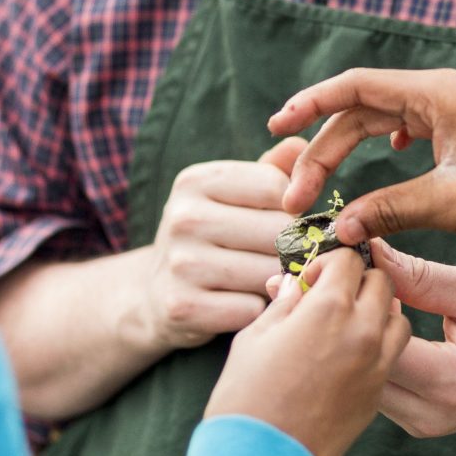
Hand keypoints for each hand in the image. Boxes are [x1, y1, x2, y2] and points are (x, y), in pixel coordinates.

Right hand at [137, 138, 308, 350]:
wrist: (155, 294)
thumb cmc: (211, 238)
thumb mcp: (233, 196)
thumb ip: (271, 170)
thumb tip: (299, 144)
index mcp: (195, 181)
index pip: (276, 188)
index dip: (292, 211)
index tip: (282, 224)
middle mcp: (182, 217)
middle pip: (277, 232)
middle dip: (291, 250)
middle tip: (282, 259)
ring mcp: (179, 263)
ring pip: (269, 273)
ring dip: (277, 282)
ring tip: (264, 281)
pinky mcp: (181, 306)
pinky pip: (251, 309)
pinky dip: (256, 311)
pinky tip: (241, 304)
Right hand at [207, 250, 412, 455]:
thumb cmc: (245, 397)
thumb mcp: (255, 338)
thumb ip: (284, 304)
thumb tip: (297, 285)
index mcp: (329, 308)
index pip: (350, 260)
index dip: (330, 261)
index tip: (312, 276)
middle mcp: (362, 332)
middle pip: (381, 283)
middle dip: (357, 280)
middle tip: (330, 294)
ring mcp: (376, 366)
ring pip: (397, 318)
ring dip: (376, 310)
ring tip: (345, 322)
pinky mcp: (377, 394)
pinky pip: (392, 354)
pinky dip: (379, 343)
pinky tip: (348, 352)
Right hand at [265, 69, 455, 248]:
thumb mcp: (450, 203)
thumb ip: (389, 210)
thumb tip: (338, 228)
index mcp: (439, 93)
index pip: (356, 87)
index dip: (310, 104)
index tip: (275, 128)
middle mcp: (442, 93)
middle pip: (361, 110)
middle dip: (323, 151)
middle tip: (295, 195)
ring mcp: (452, 110)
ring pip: (379, 124)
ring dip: (346, 155)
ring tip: (318, 191)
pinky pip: (404, 131)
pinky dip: (378, 150)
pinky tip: (374, 170)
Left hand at [369, 241, 455, 438]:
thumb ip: (422, 276)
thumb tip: (370, 252)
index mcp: (451, 380)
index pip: (374, 341)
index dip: (360, 300)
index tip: (362, 266)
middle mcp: (430, 414)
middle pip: (359, 366)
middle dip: (352, 320)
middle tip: (360, 279)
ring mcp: (422, 426)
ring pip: (362, 379)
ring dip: (360, 339)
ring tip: (376, 299)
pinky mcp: (417, 425)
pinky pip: (378, 387)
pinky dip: (373, 355)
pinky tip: (387, 324)